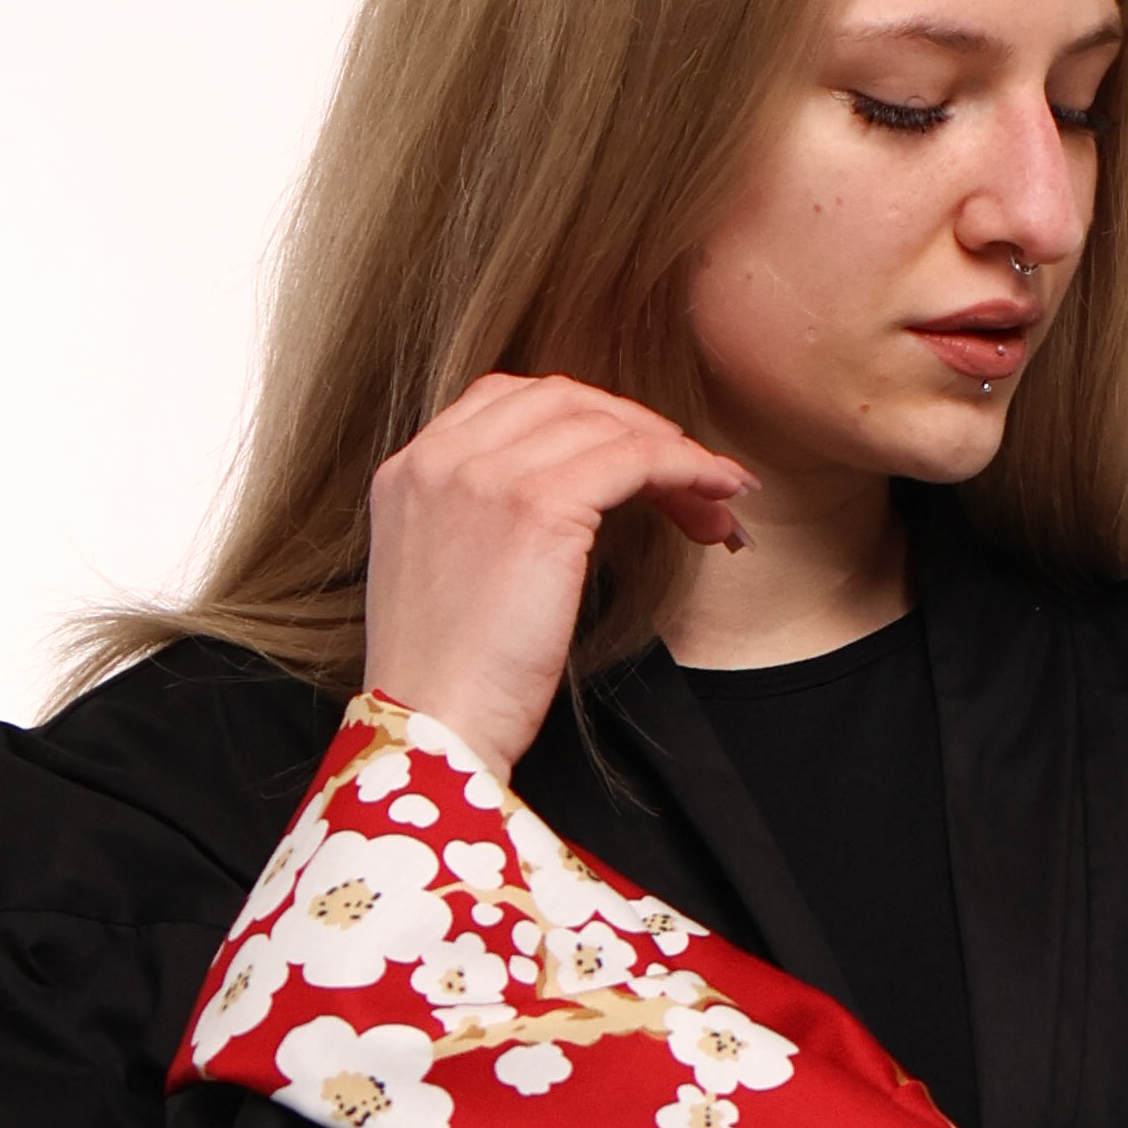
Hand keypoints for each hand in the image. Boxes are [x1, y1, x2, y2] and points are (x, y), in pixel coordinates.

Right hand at [363, 371, 754, 783]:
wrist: (431, 728)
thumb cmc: (448, 681)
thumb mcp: (447, 576)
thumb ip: (483, 522)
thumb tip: (571, 508)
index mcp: (412, 468)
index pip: (510, 400)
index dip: (587, 419)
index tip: (634, 456)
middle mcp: (443, 456)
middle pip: (563, 400)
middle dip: (636, 430)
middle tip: (690, 478)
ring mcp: (486, 474)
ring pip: (604, 426)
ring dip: (673, 454)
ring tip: (715, 500)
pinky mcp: (538, 507)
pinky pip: (633, 457)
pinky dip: (684, 466)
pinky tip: (714, 493)